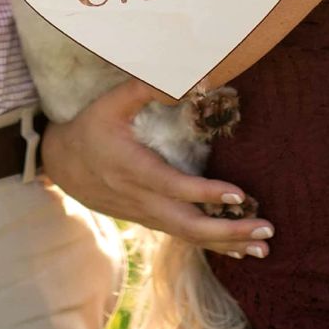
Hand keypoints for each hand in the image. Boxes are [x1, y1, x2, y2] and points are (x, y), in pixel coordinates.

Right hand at [39, 77, 275, 256]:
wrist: (62, 164)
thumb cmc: (91, 127)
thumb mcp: (110, 102)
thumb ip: (146, 87)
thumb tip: (193, 78)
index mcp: (133, 169)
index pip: (174, 187)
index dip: (205, 193)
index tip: (239, 194)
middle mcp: (142, 199)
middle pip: (189, 225)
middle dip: (229, 230)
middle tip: (267, 229)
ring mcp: (146, 215)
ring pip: (189, 237)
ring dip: (228, 243)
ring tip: (264, 249)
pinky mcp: (150, 220)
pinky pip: (184, 237)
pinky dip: (213, 245)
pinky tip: (239, 249)